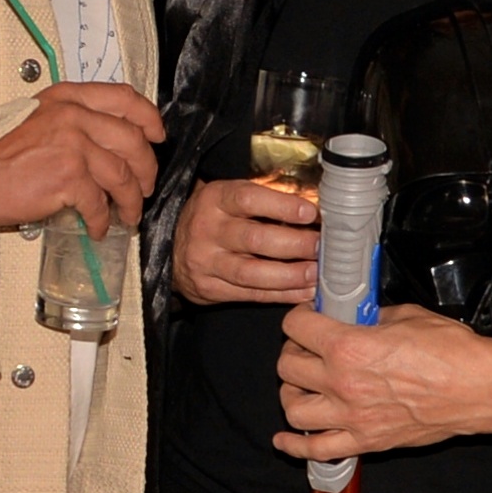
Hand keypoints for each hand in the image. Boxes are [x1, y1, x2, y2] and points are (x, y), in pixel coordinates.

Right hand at [0, 82, 164, 242]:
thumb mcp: (34, 120)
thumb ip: (69, 122)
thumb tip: (103, 145)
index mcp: (66, 98)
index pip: (123, 97)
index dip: (148, 117)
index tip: (157, 135)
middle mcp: (73, 116)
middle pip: (133, 139)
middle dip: (147, 168)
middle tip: (145, 187)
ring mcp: (73, 145)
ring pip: (123, 175)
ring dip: (131, 201)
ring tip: (128, 215)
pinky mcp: (68, 177)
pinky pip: (100, 203)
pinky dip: (104, 220)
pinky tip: (99, 228)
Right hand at [174, 177, 318, 304]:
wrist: (170, 247)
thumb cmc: (215, 218)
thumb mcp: (229, 197)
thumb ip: (264, 201)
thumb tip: (314, 212)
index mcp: (215, 199)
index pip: (249, 200)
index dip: (282, 207)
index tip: (311, 214)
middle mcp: (207, 229)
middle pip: (255, 239)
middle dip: (295, 245)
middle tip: (320, 247)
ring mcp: (206, 262)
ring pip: (252, 273)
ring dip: (290, 275)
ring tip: (316, 274)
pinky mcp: (209, 289)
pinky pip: (250, 295)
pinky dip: (281, 295)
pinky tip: (304, 292)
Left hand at [272, 304, 491, 460]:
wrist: (482, 388)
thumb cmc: (453, 352)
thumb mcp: (407, 316)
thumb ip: (371, 318)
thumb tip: (356, 318)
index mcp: (349, 347)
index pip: (296, 327)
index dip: (299, 317)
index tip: (307, 318)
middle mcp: (343, 383)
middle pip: (287, 367)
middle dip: (294, 351)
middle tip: (308, 347)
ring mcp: (352, 417)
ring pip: (292, 408)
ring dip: (292, 392)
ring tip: (305, 384)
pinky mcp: (366, 441)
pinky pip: (316, 450)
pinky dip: (294, 445)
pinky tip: (285, 438)